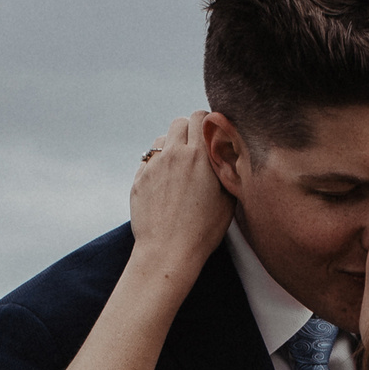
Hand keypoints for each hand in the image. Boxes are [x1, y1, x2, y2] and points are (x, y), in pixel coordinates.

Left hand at [129, 112, 232, 268]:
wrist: (167, 252)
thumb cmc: (202, 231)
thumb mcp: (228, 200)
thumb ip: (228, 170)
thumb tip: (230, 154)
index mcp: (198, 156)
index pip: (200, 117)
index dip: (207, 123)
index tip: (211, 135)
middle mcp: (173, 155)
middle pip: (179, 122)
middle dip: (189, 130)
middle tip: (196, 149)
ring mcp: (152, 166)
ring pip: (161, 139)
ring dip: (171, 146)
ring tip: (180, 166)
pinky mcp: (138, 180)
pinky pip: (148, 160)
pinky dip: (157, 164)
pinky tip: (166, 183)